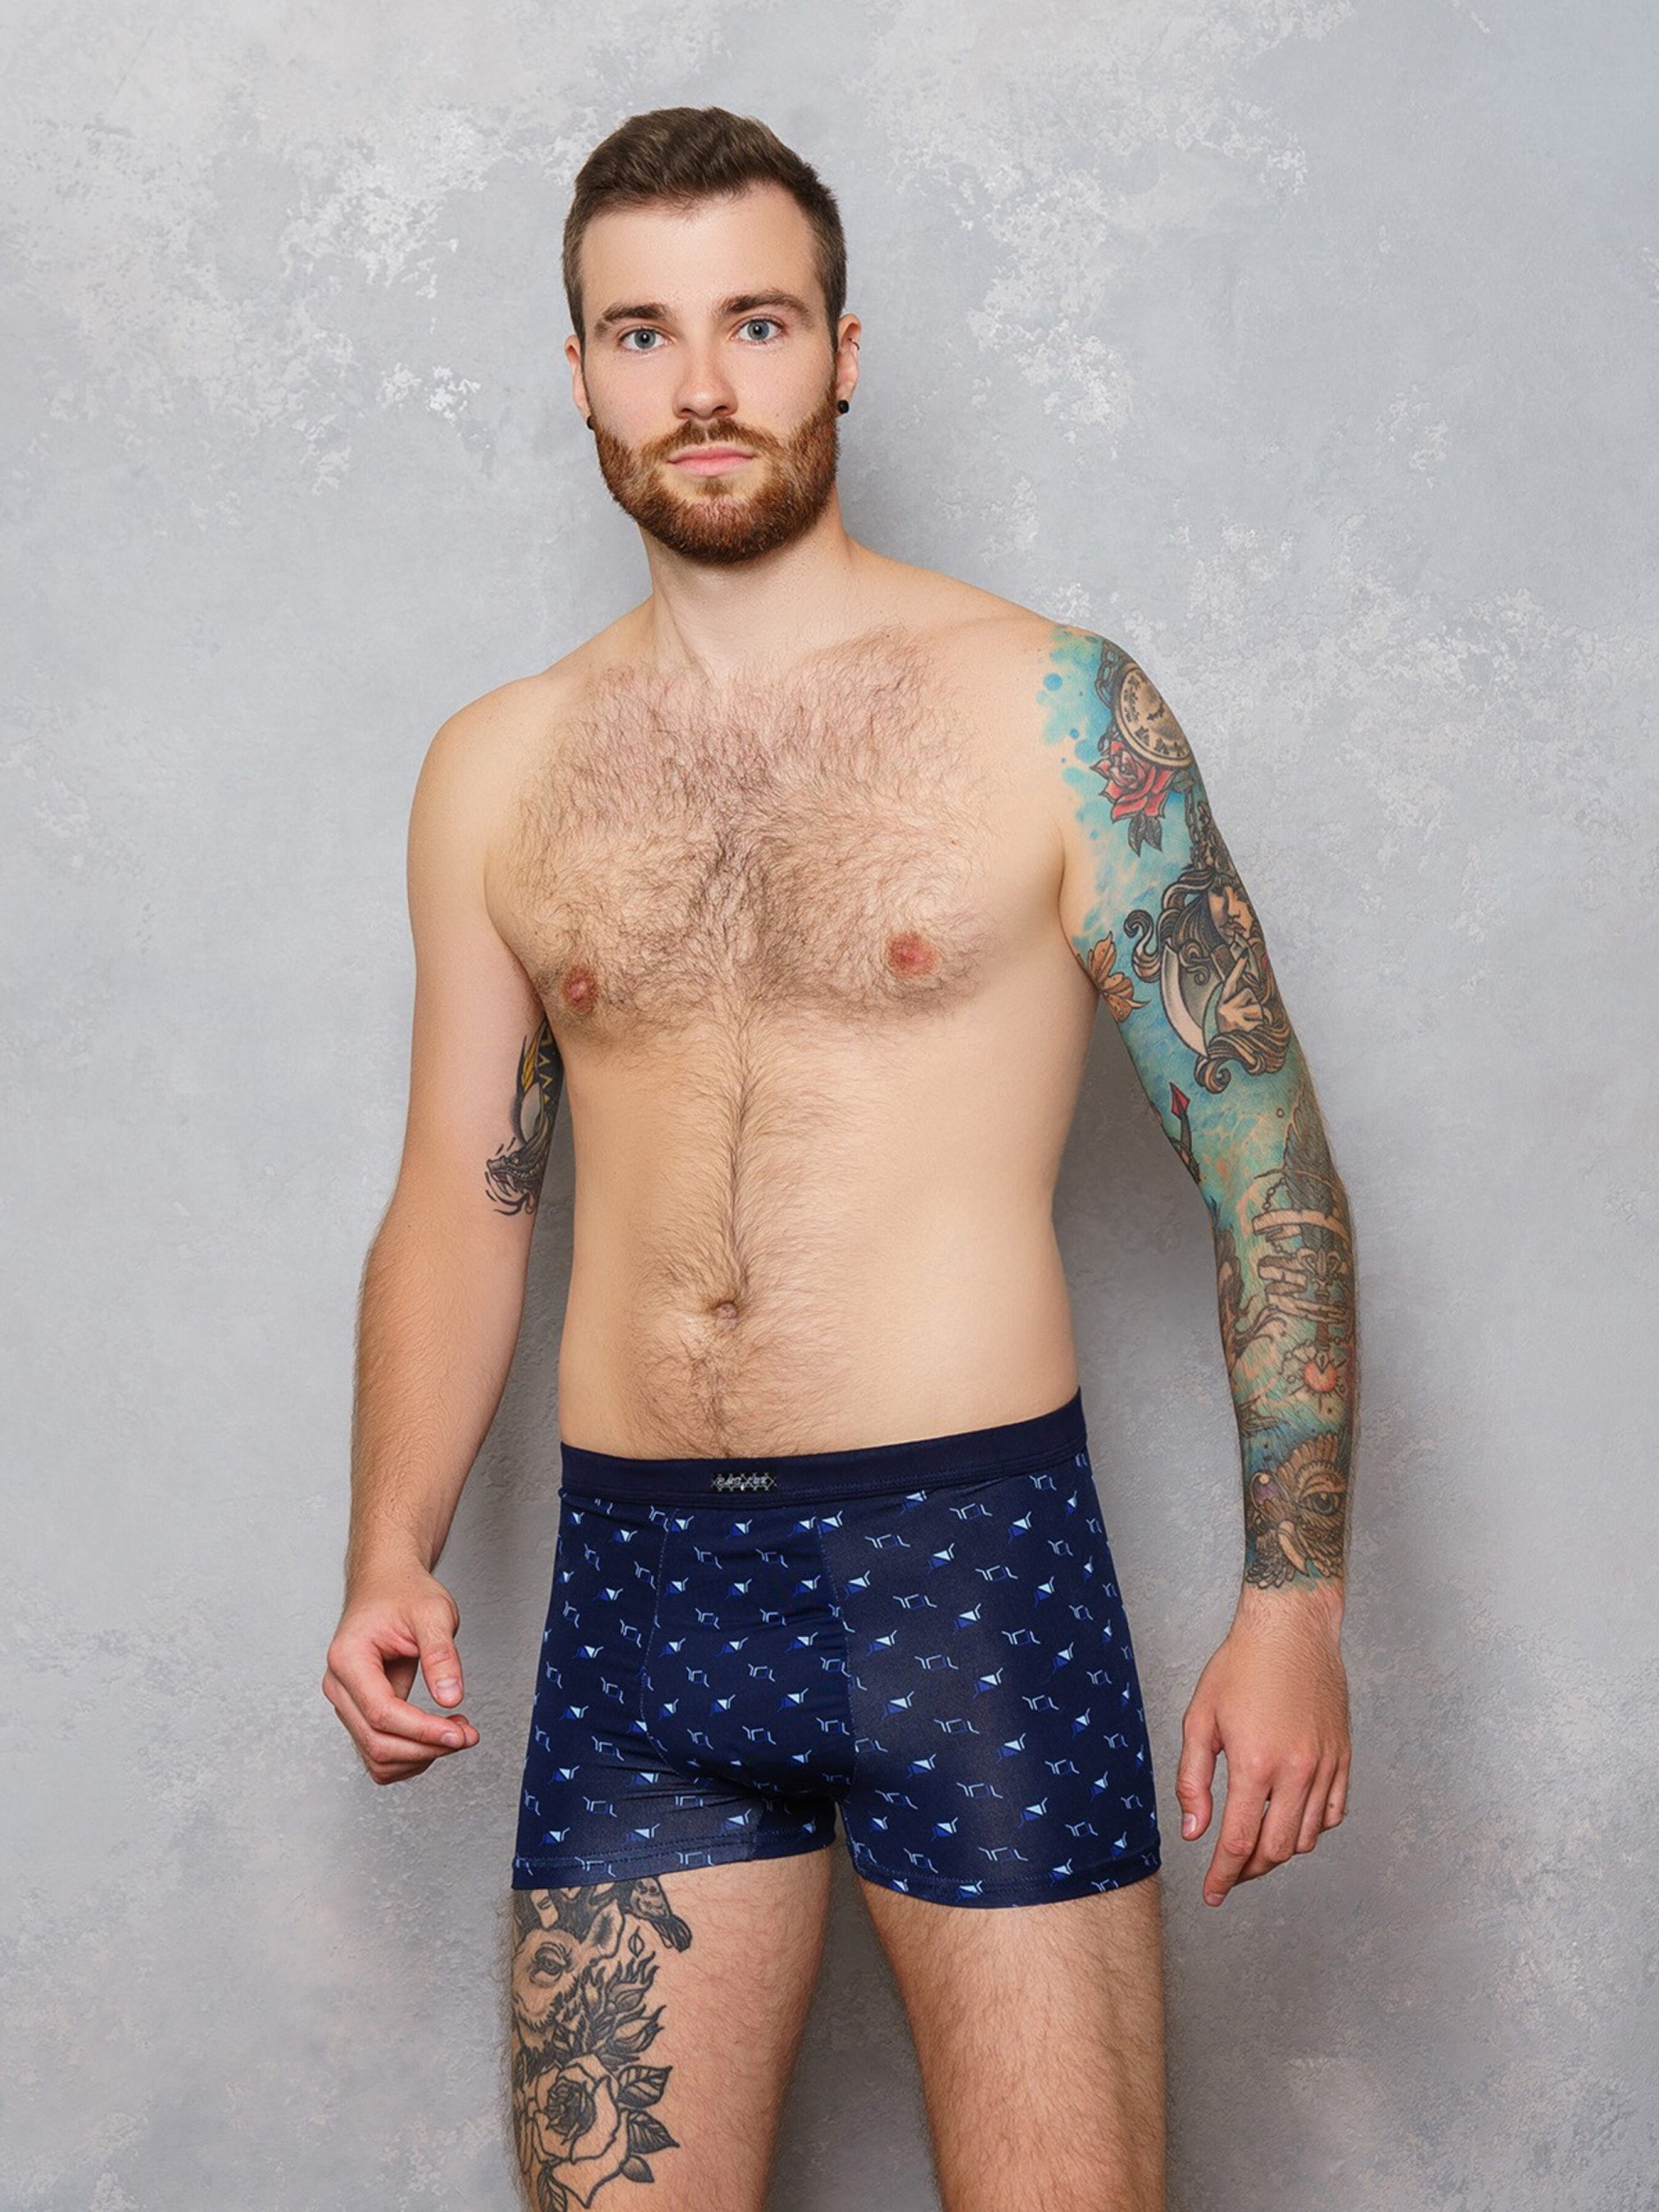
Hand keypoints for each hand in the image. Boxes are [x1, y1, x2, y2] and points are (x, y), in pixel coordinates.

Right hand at [322, 1565, 480, 1784]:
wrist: (387, 1583)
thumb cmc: (403, 1592)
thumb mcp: (433, 1613)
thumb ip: (441, 1655)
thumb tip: (450, 1698)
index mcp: (348, 1659)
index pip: (381, 1713)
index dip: (422, 1731)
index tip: (458, 1733)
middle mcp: (339, 1685)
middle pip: (376, 1741)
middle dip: (426, 1748)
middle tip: (466, 1735)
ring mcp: (347, 1701)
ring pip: (375, 1755)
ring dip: (419, 1756)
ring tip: (455, 1732)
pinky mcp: (360, 1711)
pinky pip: (378, 1750)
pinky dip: (409, 1754)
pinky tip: (436, 1736)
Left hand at [1175, 1592, 1349, 1905]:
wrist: (1291, 1629)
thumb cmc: (1240, 1667)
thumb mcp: (1200, 1718)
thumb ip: (1193, 1780)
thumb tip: (1195, 1832)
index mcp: (1255, 1763)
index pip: (1239, 1843)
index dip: (1223, 1876)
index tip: (1212, 1893)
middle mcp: (1296, 1771)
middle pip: (1277, 1850)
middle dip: (1249, 1871)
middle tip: (1229, 1873)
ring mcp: (1326, 1765)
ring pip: (1307, 1837)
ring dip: (1280, 1852)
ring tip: (1255, 1845)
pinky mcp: (1343, 1757)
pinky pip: (1333, 1813)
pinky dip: (1311, 1828)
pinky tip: (1290, 1820)